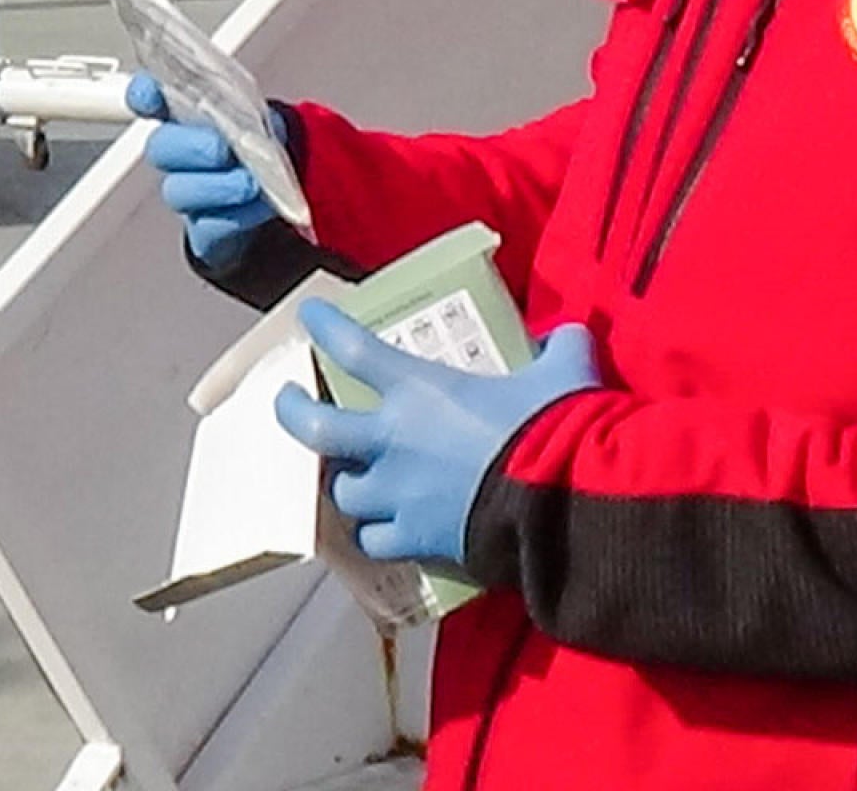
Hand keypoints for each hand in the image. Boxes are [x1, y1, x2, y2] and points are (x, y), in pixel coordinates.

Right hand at [126, 73, 285, 269]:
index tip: (150, 92)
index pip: (151, 100)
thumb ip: (250, 112)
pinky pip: (210, 226)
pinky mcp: (204, 229)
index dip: (144, 96)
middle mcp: (177, 154)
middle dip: (189, 146)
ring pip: (179, 191)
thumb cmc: (254, 148)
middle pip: (161, 148)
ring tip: (249, 183)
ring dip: (216, 185)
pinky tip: (260, 204)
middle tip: (220, 148)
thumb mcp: (259, 119)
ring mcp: (187, 193)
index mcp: (184, 117)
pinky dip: (237, 215)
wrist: (267, 197)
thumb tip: (254, 118)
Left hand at [275, 301, 602, 567]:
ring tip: (352, 478)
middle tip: (287, 401)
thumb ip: (561, 348)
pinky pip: (375, 541)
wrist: (561, 503)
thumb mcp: (565, 372)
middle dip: (292, 412)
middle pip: (315, 428)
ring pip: (344, 493)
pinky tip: (383, 531)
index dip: (327, 328)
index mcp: (420, 391)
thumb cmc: (555, 428)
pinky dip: (375, 535)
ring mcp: (399, 495)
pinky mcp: (416, 539)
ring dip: (346, 483)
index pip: (355, 349)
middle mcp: (394, 441)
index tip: (308, 315)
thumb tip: (568, 337)